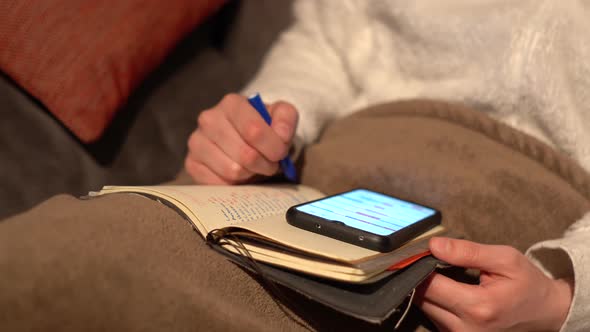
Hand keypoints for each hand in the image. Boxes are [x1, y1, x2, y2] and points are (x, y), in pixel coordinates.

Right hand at [185, 93, 297, 183]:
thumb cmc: (265, 127)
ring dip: (250, 174)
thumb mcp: (282, 115)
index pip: (254, 131)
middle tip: (269, 163)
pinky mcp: (191, 163)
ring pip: (232, 171)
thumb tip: (281, 135)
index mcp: (231, 103)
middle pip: (245, 155)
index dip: (274, 148)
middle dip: (265, 164)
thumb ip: (286, 119)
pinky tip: (238, 174)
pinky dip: (235, 184)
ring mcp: (197, 142)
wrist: (247, 138)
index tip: (281, 154)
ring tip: (254, 166)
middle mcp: (209, 119)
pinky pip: (218, 184)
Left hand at [414, 237, 572, 331]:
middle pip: (423, 299)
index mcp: (478, 307)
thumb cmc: (526, 283)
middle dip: (422, 277)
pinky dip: (436, 302)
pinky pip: (434, 318)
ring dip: (428, 291)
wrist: (545, 312)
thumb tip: (434, 245)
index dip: (421, 266)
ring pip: (425, 309)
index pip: (430, 286)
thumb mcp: (505, 259)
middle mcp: (466, 328)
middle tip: (432, 261)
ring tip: (443, 276)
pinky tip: (448, 291)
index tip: (422, 253)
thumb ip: (467, 251)